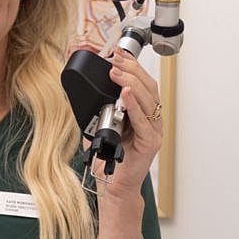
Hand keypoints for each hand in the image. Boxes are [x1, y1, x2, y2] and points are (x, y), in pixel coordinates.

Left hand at [100, 49, 163, 196]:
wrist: (114, 187)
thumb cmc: (111, 160)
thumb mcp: (101, 127)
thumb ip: (100, 110)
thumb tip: (85, 93)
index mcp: (143, 114)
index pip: (142, 83)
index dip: (132, 65)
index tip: (118, 52)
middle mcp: (151, 121)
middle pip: (148, 87)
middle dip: (130, 68)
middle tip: (115, 58)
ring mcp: (153, 131)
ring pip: (148, 99)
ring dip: (130, 82)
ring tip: (116, 71)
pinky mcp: (150, 143)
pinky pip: (143, 120)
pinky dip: (134, 105)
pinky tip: (125, 93)